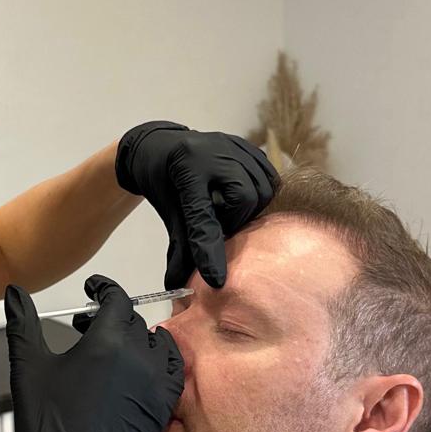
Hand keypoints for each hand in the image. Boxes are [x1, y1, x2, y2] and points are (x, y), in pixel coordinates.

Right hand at [0, 275, 183, 431]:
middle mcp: (139, 360)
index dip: (104, 290)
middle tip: (89, 325)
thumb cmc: (46, 426)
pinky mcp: (161, 408)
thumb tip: (13, 292)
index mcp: (107, 343)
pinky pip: (172, 373)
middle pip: (134, 322)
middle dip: (113, 317)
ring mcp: (156, 386)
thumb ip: (22, 322)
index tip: (94, 290)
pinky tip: (140, 370)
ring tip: (117, 347)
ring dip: (140, 338)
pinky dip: (160, 363)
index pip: (117, 300)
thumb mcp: (28, 366)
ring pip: (158, 345)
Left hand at [115, 123, 278, 288]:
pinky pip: (270, 176)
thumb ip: (178, 247)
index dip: (210, 250)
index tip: (217, 280)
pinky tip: (243, 199)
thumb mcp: (167, 212)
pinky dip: (261, 194)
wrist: (161, 146)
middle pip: (245, 199)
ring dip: (250, 210)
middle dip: (236, 221)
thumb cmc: (163, 181)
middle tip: (221, 227)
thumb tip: (178, 285)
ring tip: (231, 213)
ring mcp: (233, 145)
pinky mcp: (247, 145)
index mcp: (187, 169)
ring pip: (263, 188)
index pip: (203, 217)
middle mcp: (214, 152)